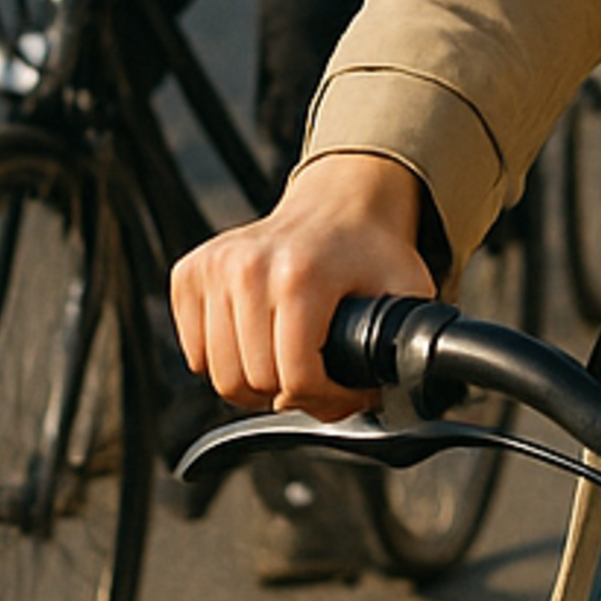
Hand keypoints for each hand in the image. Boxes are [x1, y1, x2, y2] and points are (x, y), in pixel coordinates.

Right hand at [171, 153, 434, 417]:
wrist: (342, 201)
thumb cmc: (374, 252)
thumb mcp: (408, 291)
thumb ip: (410, 342)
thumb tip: (408, 394)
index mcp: (301, 275)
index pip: (295, 379)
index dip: (326, 399)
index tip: (346, 391)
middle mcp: (249, 267)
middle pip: (253, 384)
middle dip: (291, 395)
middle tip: (319, 381)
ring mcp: (214, 267)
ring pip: (220, 376)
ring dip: (257, 384)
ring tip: (290, 366)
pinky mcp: (190, 271)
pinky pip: (196, 353)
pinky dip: (225, 361)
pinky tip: (258, 342)